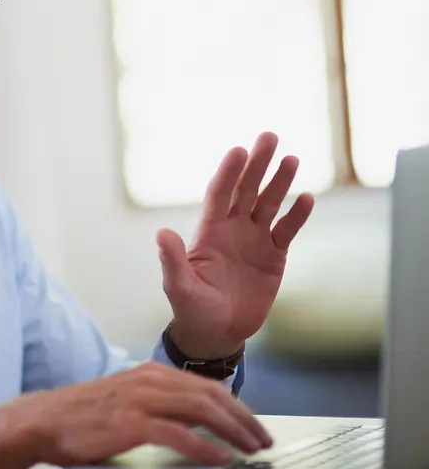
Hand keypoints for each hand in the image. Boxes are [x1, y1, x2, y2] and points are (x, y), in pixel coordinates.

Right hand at [0, 363, 272, 468]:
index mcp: (149, 374)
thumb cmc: (82, 417)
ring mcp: (139, 400)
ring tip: (251, 449)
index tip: (254, 425)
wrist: (43, 420)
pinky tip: (220, 458)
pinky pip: (178, 434)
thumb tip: (193, 424)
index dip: (236, 406)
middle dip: (243, 419)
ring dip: (233, 431)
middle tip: (263, 440)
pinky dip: (204, 447)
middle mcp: (148, 380)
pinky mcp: (130, 423)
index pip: (204, 385)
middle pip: (210, 395)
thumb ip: (158, 406)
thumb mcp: (126, 401)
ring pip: (201, 410)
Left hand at [158, 132, 314, 357]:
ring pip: (268, 204)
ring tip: (292, 159)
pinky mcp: (274, 256)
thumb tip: (162, 234)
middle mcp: (233, 229)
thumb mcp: (179, 286)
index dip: (228, 172)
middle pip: (246, 189)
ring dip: (280, 182)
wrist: (216, 332)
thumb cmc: (192, 308)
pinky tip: (307, 198)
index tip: (238, 151)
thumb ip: (172, 261)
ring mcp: (254, 240)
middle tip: (269, 136)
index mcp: (209, 231)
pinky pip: (287, 230)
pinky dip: (297, 215)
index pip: (220, 193)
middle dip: (257, 164)